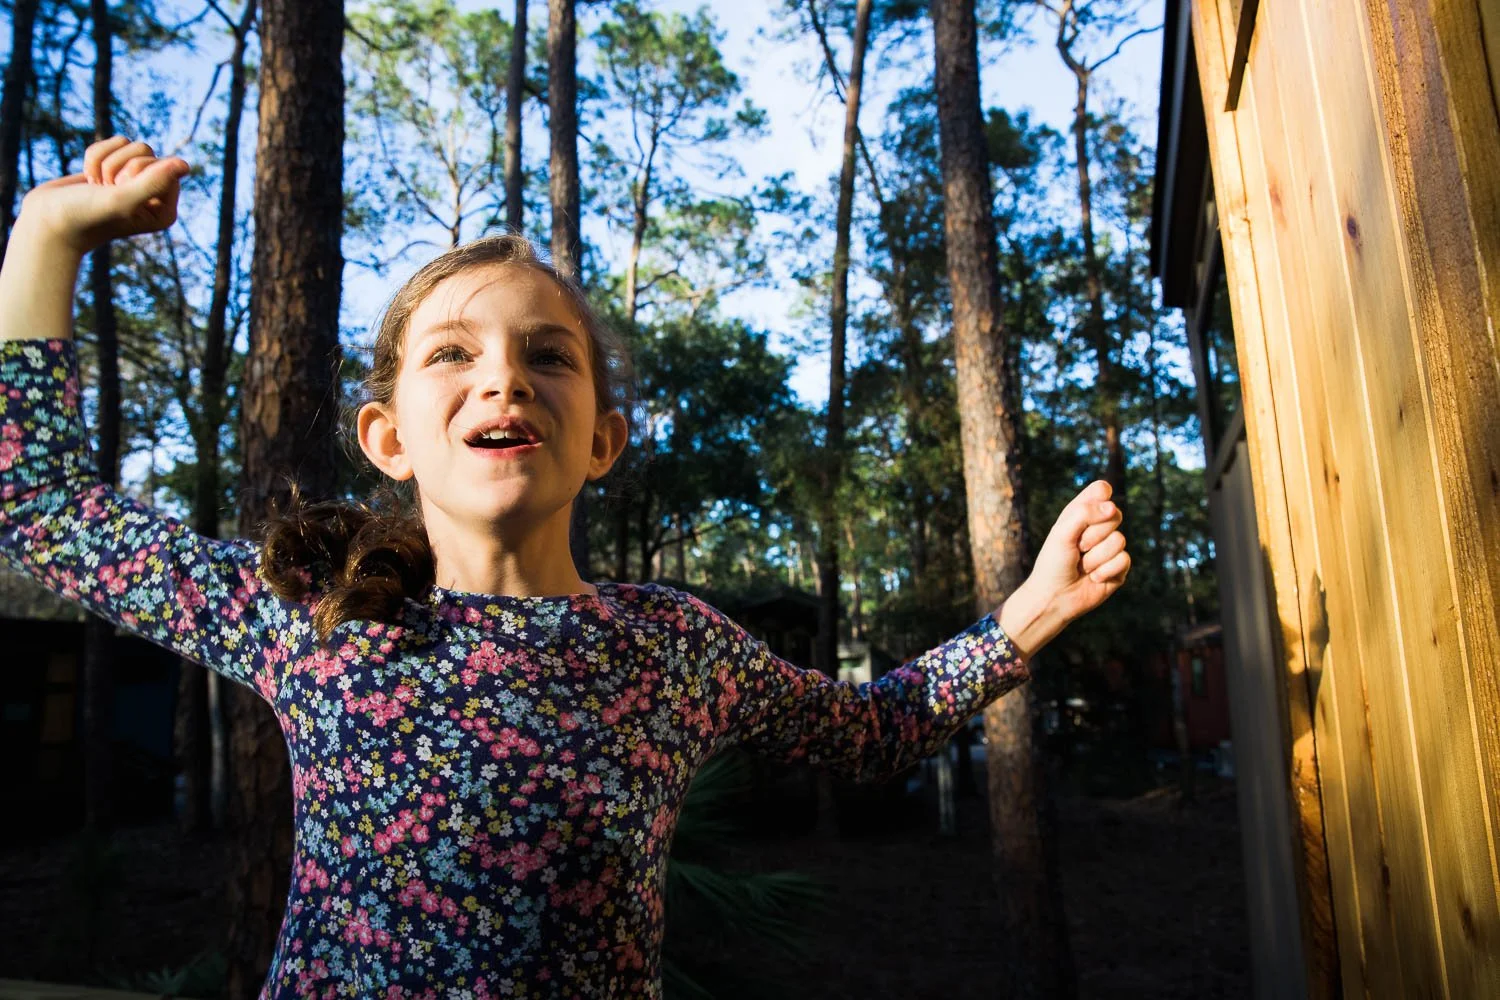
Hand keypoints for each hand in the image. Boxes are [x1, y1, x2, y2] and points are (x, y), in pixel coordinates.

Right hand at [18, 135, 190, 254]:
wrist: (48, 221)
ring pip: (128, 144)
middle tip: (104, 190)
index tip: (118, 191)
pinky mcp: (115, 171)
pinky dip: (94, 157)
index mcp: (164, 210)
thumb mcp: (120, 199)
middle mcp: (154, 196)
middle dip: (117, 165)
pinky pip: (112, 143)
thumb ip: (152, 183)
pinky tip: (88, 179)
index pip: (165, 165)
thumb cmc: (85, 216)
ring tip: (96, 186)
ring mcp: (134, 183)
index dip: (135, 170)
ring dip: (104, 161)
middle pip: (146, 150)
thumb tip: (185, 165)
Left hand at [1025, 479, 1130, 623]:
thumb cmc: (1053, 563)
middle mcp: (1098, 528)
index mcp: (1081, 514)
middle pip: (1115, 514)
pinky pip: (1124, 560)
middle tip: (1078, 548)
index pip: (1102, 490)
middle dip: (1093, 534)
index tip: (1088, 509)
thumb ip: (1084, 514)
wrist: (1054, 597)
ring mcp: (1110, 548)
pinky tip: (1093, 578)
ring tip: (1083, 567)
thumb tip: (1112, 508)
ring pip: (1119, 540)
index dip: (1100, 496)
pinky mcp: (1119, 568)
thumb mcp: (1062, 533)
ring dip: (1096, 557)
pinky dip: (1104, 571)